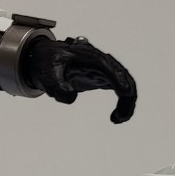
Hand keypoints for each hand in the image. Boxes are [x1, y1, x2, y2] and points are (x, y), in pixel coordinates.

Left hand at [22, 34, 136, 123]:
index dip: (117, 78)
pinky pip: (122, 91)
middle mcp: (102, 62)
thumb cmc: (50, 61)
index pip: (107, 66)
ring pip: (127, 84)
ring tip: (117, 119)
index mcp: (88, 56)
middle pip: (123, 75)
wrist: (50, 58)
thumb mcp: (47, 73)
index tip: (124, 92)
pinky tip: (114, 118)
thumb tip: (71, 98)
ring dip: (127, 103)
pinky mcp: (106, 79)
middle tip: (119, 116)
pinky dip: (123, 104)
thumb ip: (56, 86)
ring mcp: (106, 70)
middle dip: (126, 95)